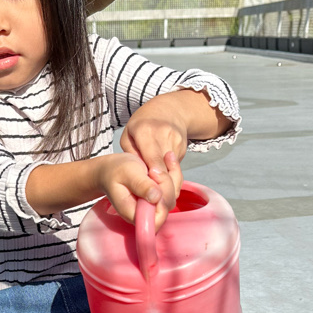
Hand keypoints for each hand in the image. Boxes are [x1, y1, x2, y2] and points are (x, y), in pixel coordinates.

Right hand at [97, 153, 168, 229]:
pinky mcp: (159, 198)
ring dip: (171, 177)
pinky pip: (173, 188)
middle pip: (166, 206)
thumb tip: (156, 197)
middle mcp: (145, 213)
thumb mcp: (127, 173)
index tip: (154, 178)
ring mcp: (153, 206)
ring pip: (172, 196)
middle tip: (153, 168)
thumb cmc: (115, 171)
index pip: (155, 220)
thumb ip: (140, 185)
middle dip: (166, 184)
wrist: (111, 169)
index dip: (162, 202)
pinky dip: (173, 173)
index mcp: (133, 212)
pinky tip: (168, 159)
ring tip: (161, 161)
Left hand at [120, 102, 187, 217]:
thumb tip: (138, 175)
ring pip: (173, 170)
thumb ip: (131, 154)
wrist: (169, 109)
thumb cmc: (142, 125)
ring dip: (166, 183)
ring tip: (157, 191)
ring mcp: (176, 140)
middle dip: (161, 186)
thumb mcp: (129, 135)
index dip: (155, 175)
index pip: (153, 157)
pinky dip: (170, 176)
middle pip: (166, 167)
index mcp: (146, 131)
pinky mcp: (184, 147)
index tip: (154, 190)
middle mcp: (164, 135)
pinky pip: (176, 168)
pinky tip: (163, 177)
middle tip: (155, 203)